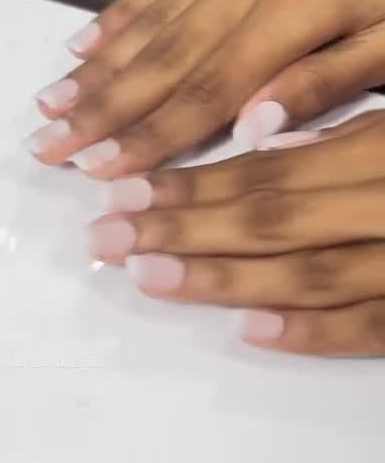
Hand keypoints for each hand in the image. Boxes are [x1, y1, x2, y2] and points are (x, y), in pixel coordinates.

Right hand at [26, 0, 384, 176]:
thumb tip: (249, 133)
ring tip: (48, 105)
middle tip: (45, 146)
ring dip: (97, 68)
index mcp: (302, 6)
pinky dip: (121, 16)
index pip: (209, 88)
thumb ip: (328, 84)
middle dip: (100, 109)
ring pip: (155, 21)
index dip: (150, 134)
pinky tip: (84, 42)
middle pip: (164, 57)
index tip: (97, 169)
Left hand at [88, 111, 384, 356]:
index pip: (270, 171)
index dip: (191, 185)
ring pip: (310, 273)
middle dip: (181, 229)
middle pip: (273, 219)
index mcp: (384, 152)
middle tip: (104, 237)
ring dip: (223, 277)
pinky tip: (247, 330)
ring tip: (147, 276)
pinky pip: (370, 326)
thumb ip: (349, 131)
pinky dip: (312, 331)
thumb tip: (262, 138)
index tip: (120, 192)